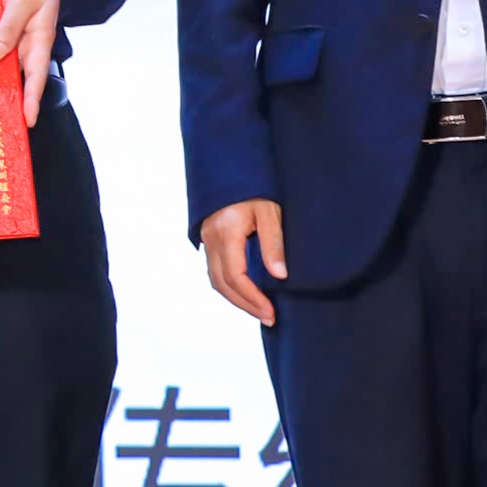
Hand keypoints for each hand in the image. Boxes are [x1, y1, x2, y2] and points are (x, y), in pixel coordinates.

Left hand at [0, 0, 62, 127]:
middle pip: (18, 80)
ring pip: (3, 70)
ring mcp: (16, 43)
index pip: (37, 76)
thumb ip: (9, 26)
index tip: (28, 121)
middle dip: (10, 103)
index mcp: (39, 40)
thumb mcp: (22, 0)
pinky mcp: (4, 36)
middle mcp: (27, 47)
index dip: (32, 100)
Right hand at [198, 197, 284, 325]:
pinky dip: (230, 286)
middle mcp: (211, 239)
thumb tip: (279, 276)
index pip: (235, 276)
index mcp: (226, 232)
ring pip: (215, 279)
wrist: (233, 168)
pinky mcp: (209, 240)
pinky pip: (214, 270)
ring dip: (236, 299)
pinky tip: (246, 292)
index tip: (270, 312)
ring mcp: (207, 240)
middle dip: (245, 304)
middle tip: (268, 317)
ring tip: (258, 310)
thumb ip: (273, 243)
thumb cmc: (255, 187)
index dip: (252, 298)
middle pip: (222, 283)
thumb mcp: (270, 212)